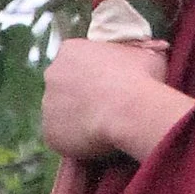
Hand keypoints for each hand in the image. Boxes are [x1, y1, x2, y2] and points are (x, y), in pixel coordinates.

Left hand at [41, 32, 194, 166]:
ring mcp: (47, 105)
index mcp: (70, 50)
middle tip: (108, 108)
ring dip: (79, 120)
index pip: (77, 60)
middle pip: (65, 87)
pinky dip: (76, 142)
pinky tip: (97, 142)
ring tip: (105, 128)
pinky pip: (63, 138)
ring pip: (63, 115)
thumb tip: (144, 57)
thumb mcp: (147, 55)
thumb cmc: (141, 78)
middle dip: (81, 96)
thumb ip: (136, 55)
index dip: (95, 74)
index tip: (112, 84)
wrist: (130, 110)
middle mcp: (52, 74)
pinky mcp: (49, 133)